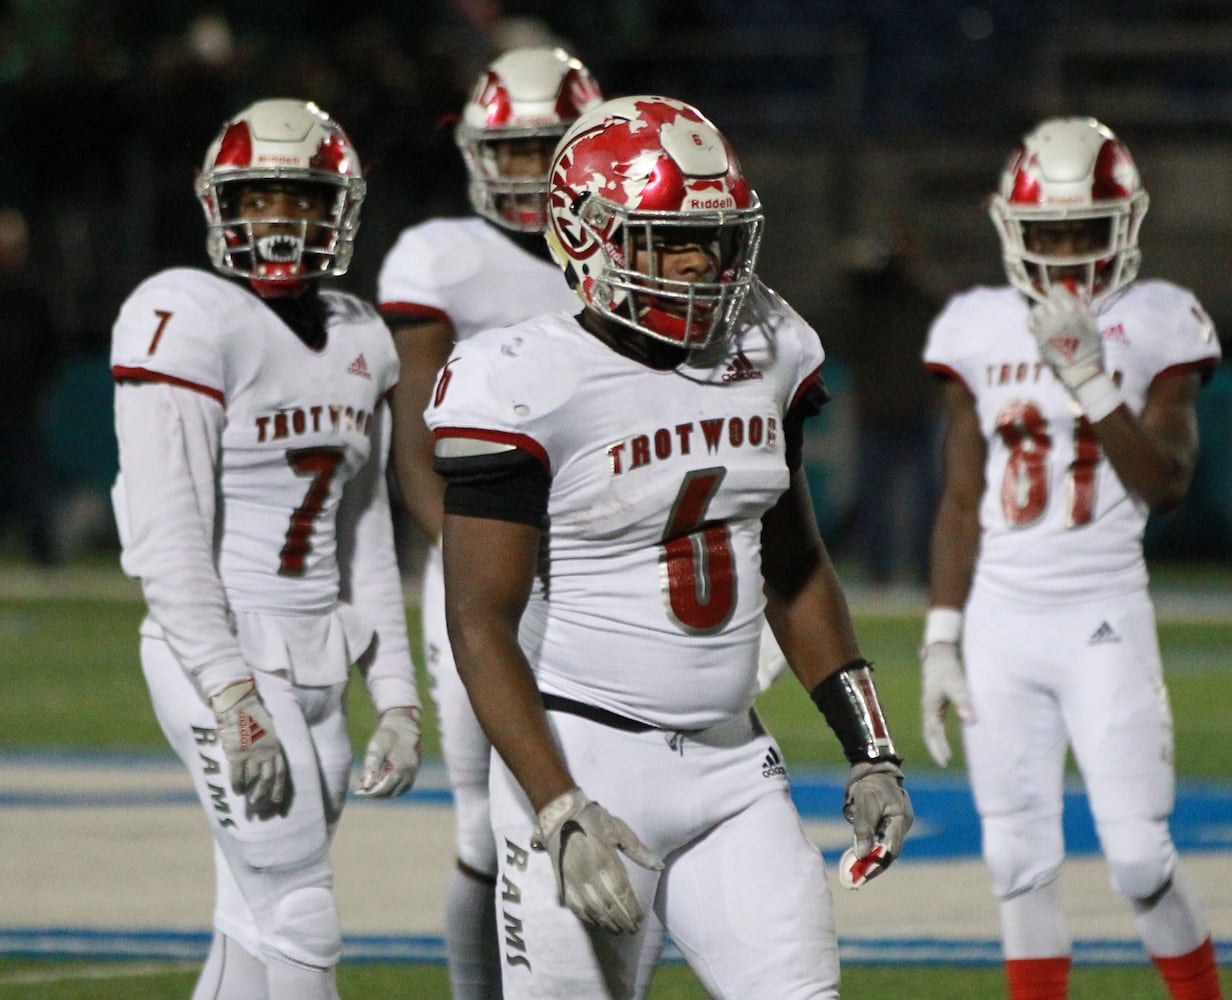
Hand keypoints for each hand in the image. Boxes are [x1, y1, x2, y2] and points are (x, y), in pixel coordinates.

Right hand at [210, 679, 288, 817]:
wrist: (240, 703)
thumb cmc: (253, 714)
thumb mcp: (269, 729)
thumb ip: (270, 744)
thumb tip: (269, 759)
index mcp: (276, 746)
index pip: (281, 772)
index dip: (278, 788)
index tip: (277, 801)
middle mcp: (266, 751)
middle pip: (267, 779)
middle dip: (263, 794)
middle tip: (258, 804)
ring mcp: (251, 753)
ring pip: (253, 779)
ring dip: (250, 792)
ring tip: (247, 800)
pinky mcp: (236, 752)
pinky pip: (237, 774)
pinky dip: (237, 785)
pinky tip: (236, 791)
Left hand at [357, 707, 421, 797]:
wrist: (404, 723)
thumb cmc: (387, 734)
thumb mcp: (376, 747)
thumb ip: (371, 766)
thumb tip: (366, 785)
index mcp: (401, 766)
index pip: (385, 788)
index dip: (371, 792)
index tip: (358, 791)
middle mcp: (409, 772)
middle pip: (391, 792)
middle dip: (376, 793)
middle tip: (362, 789)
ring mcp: (414, 772)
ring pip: (398, 791)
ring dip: (384, 791)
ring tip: (370, 785)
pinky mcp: (415, 770)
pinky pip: (404, 786)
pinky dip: (393, 787)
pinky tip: (382, 781)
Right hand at [531, 787, 663, 933]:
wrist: (559, 812)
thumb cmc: (592, 818)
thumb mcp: (618, 829)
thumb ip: (638, 850)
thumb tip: (659, 866)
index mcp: (605, 860)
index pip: (622, 892)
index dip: (632, 908)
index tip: (640, 918)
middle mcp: (588, 874)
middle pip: (608, 905)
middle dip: (622, 920)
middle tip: (632, 930)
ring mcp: (573, 879)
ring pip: (592, 909)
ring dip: (606, 922)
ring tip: (617, 930)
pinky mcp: (562, 881)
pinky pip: (574, 905)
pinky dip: (585, 917)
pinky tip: (595, 923)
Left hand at [843, 761, 912, 881]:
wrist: (872, 766)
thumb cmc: (870, 782)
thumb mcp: (865, 803)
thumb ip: (864, 828)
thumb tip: (861, 854)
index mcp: (901, 820)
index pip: (890, 850)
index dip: (876, 864)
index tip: (862, 876)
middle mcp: (901, 824)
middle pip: (887, 851)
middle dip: (872, 865)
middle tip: (855, 879)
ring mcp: (895, 823)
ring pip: (882, 846)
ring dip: (869, 858)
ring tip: (854, 873)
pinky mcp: (886, 821)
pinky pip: (879, 839)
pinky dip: (869, 848)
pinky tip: (858, 857)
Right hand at [920, 641, 974, 767]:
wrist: (939, 652)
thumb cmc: (949, 668)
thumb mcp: (957, 684)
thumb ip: (964, 702)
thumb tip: (970, 722)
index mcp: (930, 707)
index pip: (934, 733)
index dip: (940, 748)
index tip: (947, 762)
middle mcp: (927, 707)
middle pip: (928, 733)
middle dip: (935, 748)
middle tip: (944, 763)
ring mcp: (930, 704)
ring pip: (930, 728)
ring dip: (935, 741)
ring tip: (944, 754)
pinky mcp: (935, 700)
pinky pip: (934, 721)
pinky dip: (938, 732)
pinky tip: (945, 734)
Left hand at [1026, 284, 1103, 390]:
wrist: (1080, 368)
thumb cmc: (1089, 346)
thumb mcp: (1092, 323)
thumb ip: (1083, 306)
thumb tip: (1077, 290)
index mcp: (1074, 311)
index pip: (1057, 290)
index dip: (1058, 292)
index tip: (1059, 296)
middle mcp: (1059, 316)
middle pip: (1047, 300)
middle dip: (1052, 304)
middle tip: (1056, 311)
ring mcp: (1047, 327)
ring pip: (1037, 309)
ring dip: (1042, 312)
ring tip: (1048, 319)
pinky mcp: (1038, 338)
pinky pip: (1029, 321)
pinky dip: (1032, 319)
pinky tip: (1039, 324)